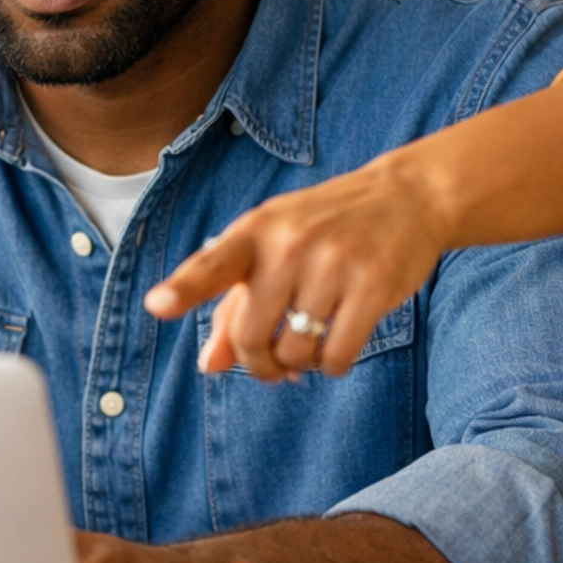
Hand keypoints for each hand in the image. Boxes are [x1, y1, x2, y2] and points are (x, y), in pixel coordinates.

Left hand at [145, 143, 449, 381]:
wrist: (406, 197)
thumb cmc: (327, 227)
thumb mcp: (274, 249)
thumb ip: (235, 306)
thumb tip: (208, 365)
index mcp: (255, 231)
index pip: (212, 264)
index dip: (183, 288)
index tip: (156, 305)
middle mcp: (290, 244)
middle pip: (251, 336)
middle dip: (259, 365)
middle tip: (273, 365)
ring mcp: (333, 263)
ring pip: (296, 353)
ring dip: (300, 365)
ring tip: (311, 345)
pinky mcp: (372, 286)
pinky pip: (337, 356)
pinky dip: (333, 365)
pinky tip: (338, 345)